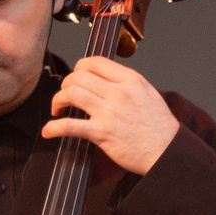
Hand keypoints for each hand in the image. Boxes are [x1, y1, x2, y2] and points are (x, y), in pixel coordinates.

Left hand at [47, 55, 179, 174]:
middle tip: (65, 96)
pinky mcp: (102, 133)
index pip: (95, 62)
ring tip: (58, 109)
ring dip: (58, 100)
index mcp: (130, 80)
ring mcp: (110, 113)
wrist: (166, 152)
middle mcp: (119, 93)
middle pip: (79, 76)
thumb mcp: (147, 93)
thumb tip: (103, 79)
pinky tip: (48, 130)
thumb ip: (125, 83)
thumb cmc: (159, 127)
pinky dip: (54, 127)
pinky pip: (70, 126)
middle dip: (66, 84)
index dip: (79, 67)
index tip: (75, 76)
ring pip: (72, 94)